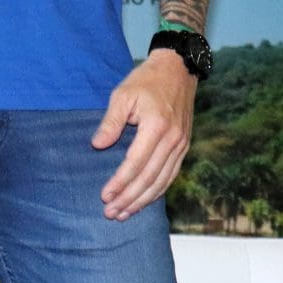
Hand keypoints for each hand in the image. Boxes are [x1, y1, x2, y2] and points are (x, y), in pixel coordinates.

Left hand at [91, 50, 195, 220]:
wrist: (178, 69)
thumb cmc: (147, 80)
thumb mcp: (122, 94)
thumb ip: (111, 122)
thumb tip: (98, 145)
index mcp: (156, 126)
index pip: (135, 164)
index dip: (120, 183)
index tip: (105, 196)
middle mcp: (172, 140)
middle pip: (149, 178)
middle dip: (129, 199)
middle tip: (111, 213)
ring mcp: (181, 144)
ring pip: (162, 181)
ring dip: (142, 200)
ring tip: (125, 213)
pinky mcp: (184, 146)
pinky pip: (171, 175)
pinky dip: (158, 191)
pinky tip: (145, 200)